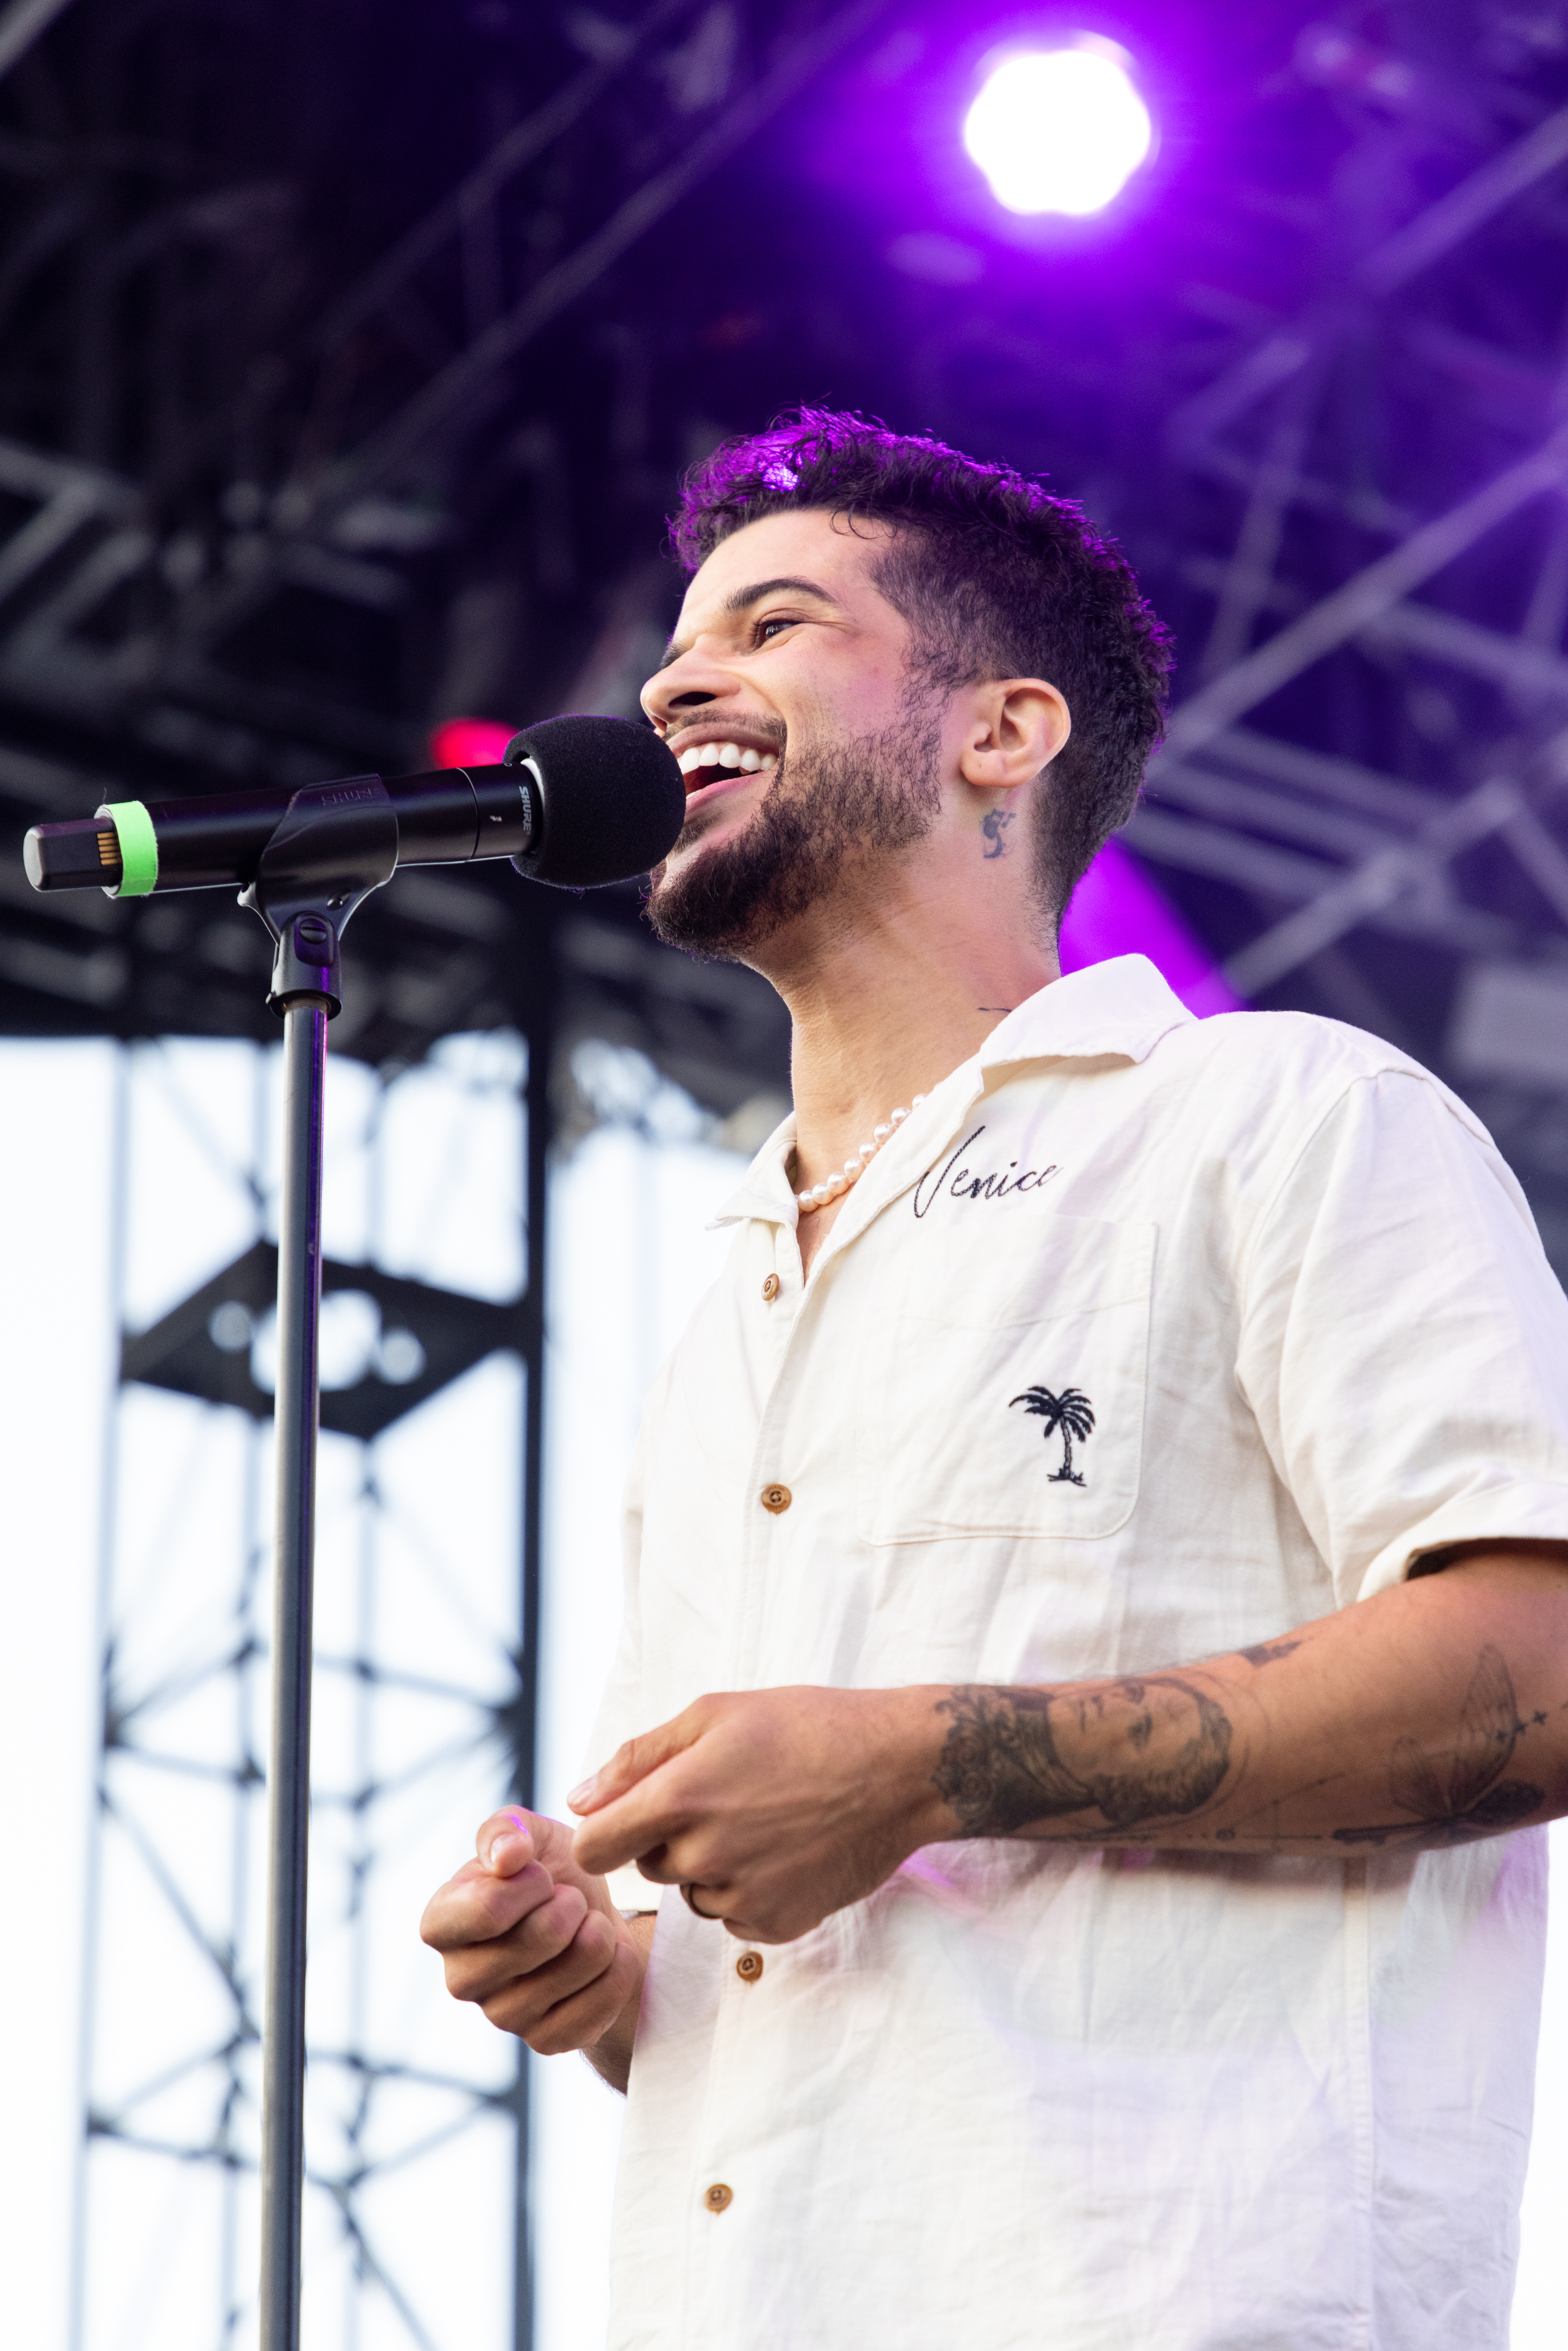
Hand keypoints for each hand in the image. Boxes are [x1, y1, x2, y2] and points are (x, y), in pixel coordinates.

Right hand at [420, 1807, 644, 2056]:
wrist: (593, 1917)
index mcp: (442, 1923)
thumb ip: (506, 1830)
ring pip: (572, 1970)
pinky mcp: (545, 2041)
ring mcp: (502, 2016)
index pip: (487, 1910)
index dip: (531, 1884)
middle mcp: (461, 1978)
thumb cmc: (550, 1872)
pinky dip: (618, 1969)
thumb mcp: (530, 1834)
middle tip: (571, 1899)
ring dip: (598, 1934)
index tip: (542, 1875)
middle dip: (570, 1905)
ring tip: (589, 1923)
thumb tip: (507, 1856)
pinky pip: (597, 2007)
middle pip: (535, 1940)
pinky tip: (609, 1955)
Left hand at [569, 1685, 940, 1943]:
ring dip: (712, 1865)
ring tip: (764, 1819)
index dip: (601, 1834)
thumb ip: (637, 1757)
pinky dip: (749, 1890)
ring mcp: (742, 1897)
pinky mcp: (777, 1925)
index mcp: (679, 1798)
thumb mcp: (714, 1713)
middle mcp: (703, 1856)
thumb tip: (579, 1800)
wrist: (897, 1768)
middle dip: (671, 1837)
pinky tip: (786, 1850)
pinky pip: (734, 1917)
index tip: (626, 1820)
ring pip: (694, 1891)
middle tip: (727, 1796)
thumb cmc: (803, 1726)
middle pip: (648, 1866)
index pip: (593, 1849)